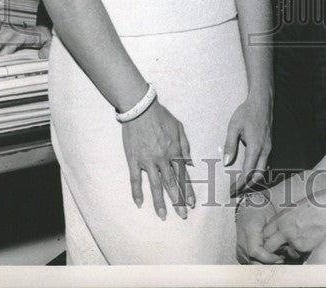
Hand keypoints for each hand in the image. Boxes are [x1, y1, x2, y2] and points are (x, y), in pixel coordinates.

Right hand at [0, 23, 51, 57]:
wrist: (49, 31)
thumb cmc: (48, 38)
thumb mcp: (53, 43)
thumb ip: (49, 49)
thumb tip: (43, 55)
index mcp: (33, 34)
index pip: (20, 37)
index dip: (11, 45)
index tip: (3, 53)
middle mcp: (24, 31)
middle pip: (8, 34)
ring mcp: (18, 31)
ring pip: (3, 33)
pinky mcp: (13, 34)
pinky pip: (1, 34)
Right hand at [122, 99, 195, 219]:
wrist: (140, 109)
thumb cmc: (161, 116)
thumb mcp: (179, 128)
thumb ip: (185, 146)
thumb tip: (189, 163)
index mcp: (175, 151)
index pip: (183, 175)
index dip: (187, 190)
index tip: (191, 204)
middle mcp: (163, 159)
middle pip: (172, 184)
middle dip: (178, 201)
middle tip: (183, 216)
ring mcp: (147, 161)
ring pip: (155, 185)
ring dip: (160, 202)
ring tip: (164, 216)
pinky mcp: (134, 160)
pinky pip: (135, 179)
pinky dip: (137, 192)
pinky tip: (139, 203)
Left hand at [224, 95, 270, 195]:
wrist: (262, 101)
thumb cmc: (247, 112)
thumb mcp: (234, 127)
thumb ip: (230, 145)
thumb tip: (226, 163)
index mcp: (256, 147)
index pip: (248, 172)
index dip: (240, 183)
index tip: (231, 190)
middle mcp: (265, 149)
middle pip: (258, 175)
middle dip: (248, 185)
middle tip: (236, 191)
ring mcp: (269, 147)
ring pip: (263, 169)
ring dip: (253, 179)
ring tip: (241, 184)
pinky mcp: (269, 144)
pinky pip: (265, 162)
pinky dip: (257, 170)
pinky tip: (249, 170)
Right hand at [236, 196, 282, 263]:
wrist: (247, 205)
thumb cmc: (261, 209)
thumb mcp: (270, 219)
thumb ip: (273, 235)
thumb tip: (281, 250)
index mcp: (249, 231)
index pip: (255, 252)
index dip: (268, 258)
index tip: (280, 258)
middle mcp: (241, 242)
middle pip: (253, 261)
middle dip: (268, 264)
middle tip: (281, 259)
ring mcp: (239, 248)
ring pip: (251, 264)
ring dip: (264, 264)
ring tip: (276, 257)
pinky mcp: (240, 252)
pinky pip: (250, 262)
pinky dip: (259, 262)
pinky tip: (269, 257)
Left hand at [262, 192, 325, 256]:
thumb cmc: (318, 204)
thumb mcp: (297, 207)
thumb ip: (286, 218)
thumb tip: (281, 226)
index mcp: (282, 218)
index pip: (265, 233)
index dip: (268, 237)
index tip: (273, 238)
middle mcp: (285, 230)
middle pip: (268, 246)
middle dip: (273, 248)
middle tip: (280, 247)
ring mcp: (294, 240)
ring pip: (286, 252)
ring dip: (290, 250)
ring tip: (302, 240)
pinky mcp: (304, 248)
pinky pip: (298, 252)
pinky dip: (302, 250)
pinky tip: (311, 240)